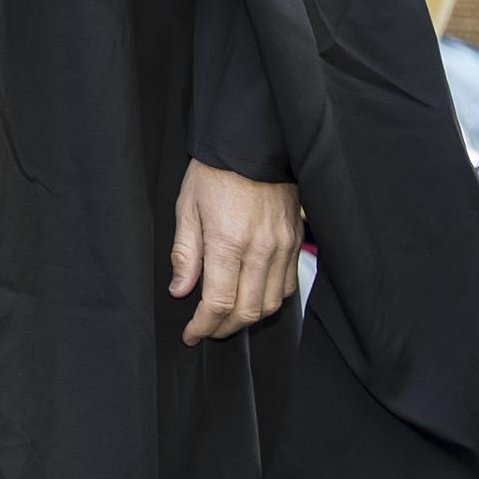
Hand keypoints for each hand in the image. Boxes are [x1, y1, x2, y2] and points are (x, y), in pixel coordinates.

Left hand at [168, 161, 302, 345]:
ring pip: (271, 303)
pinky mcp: (297, 241)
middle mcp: (261, 249)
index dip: (203, 325)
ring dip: (249, 319)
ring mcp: (283, 246)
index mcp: (228, 241)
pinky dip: (269, 300)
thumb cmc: (214, 172)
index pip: (218, 302)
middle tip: (206, 331)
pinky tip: (252, 297)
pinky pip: (288, 285)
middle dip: (225, 329)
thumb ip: (185, 253)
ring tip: (227, 320)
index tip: (190, 335)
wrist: (254, 143)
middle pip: (248, 310)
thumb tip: (181, 291)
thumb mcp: (187, 208)